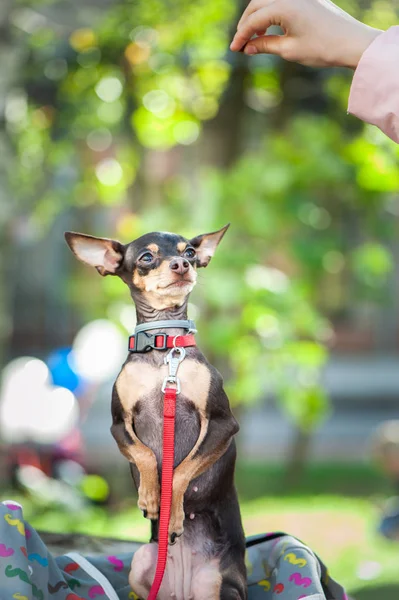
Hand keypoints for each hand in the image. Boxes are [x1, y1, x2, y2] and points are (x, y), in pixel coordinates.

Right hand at [230, 0, 382, 68]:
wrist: (352, 43)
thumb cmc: (322, 48)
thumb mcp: (290, 50)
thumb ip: (266, 46)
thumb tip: (248, 47)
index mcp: (284, 6)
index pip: (254, 19)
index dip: (241, 35)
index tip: (235, 49)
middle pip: (257, 5)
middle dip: (246, 24)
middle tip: (241, 43)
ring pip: (268, 1)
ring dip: (257, 17)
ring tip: (255, 38)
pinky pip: (282, 2)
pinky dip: (271, 14)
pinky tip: (270, 30)